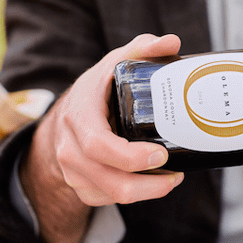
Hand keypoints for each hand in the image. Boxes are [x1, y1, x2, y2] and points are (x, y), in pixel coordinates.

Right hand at [22, 33, 184, 242]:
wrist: (66, 119)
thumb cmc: (96, 92)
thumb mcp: (113, 65)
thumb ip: (141, 50)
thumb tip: (171, 42)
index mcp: (79, 118)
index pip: (99, 146)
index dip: (130, 157)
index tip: (160, 154)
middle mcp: (70, 149)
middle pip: (110, 181)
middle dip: (148, 185)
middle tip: (176, 174)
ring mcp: (74, 173)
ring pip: (111, 196)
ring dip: (146, 193)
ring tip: (172, 178)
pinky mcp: (82, 188)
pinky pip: (108, 201)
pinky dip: (134, 196)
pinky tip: (153, 183)